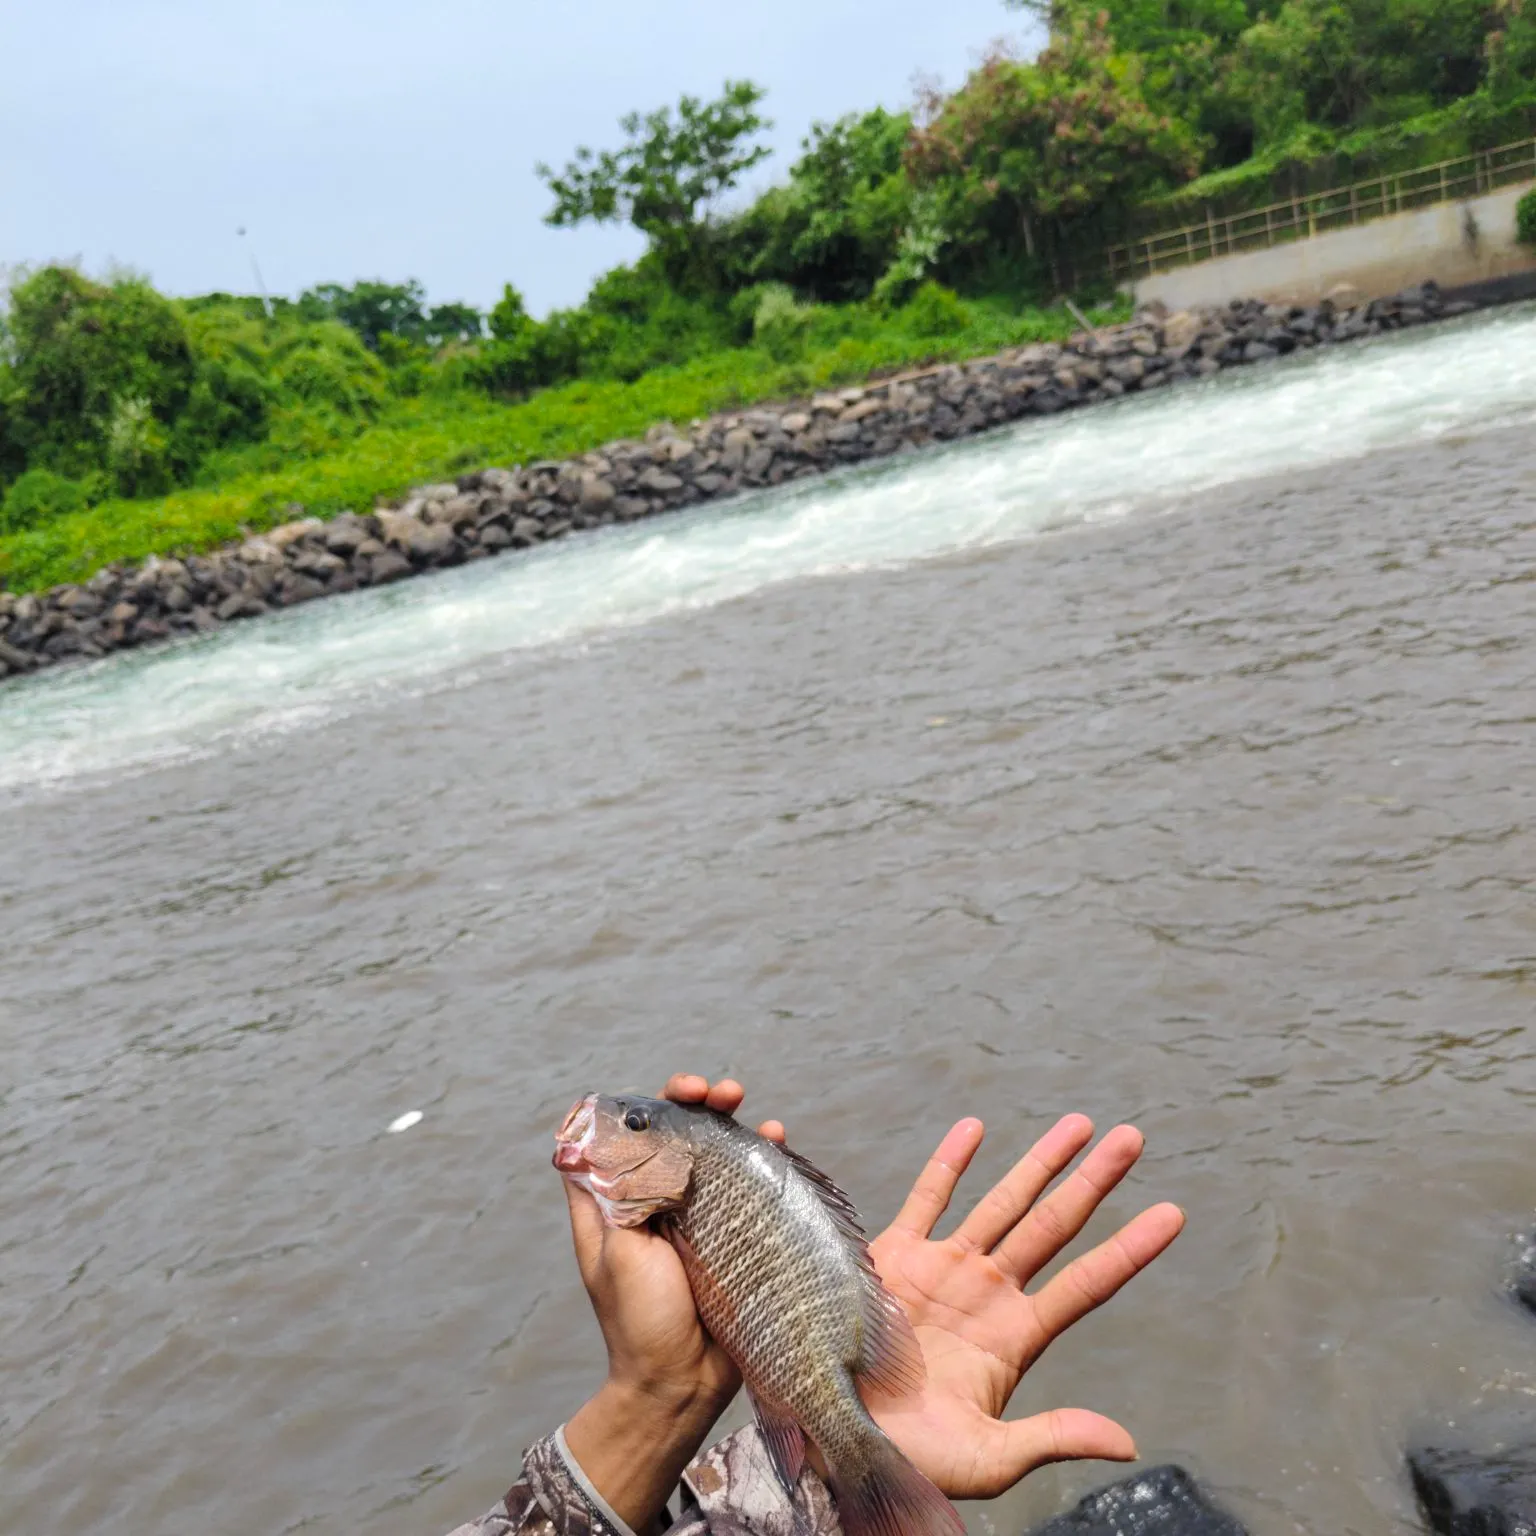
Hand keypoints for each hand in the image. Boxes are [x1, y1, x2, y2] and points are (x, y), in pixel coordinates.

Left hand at [561, 1075, 785, 1533]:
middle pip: (678, 1134)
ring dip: (736, 1126)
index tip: (673, 1095)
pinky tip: (779, 1144)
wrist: (680, 1387)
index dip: (648, 1105)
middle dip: (700, 1104)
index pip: (628, 1133)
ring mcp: (698, 1217)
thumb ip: (619, 1192)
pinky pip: (749, 1188)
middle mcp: (657, 1200)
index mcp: (616, 1200)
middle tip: (720, 1093)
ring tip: (758, 1117)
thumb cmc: (637, 1321)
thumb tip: (622, 1132)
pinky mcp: (732, 1236)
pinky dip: (764, 1161)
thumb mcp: (618, 1249)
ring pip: (717, 1155)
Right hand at [865, 1115, 1184, 1498]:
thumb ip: (1052, 1437)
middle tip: (1133, 1138)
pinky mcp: (897, 1256)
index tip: (1173, 1214)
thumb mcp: (989, 1459)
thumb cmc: (912, 1459)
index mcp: (1017, 1337)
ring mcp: (945, 1269)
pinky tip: (976, 1128)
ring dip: (1040, 1162)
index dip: (1130, 1248)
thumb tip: (1126, 1443)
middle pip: (1055, 1225)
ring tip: (1079, 1125)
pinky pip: (929, 1197)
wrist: (836, 1434)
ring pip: (1004, 1202)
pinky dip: (950, 1162)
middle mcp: (989, 1292)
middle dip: (1094, 1181)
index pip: (1087, 1283)